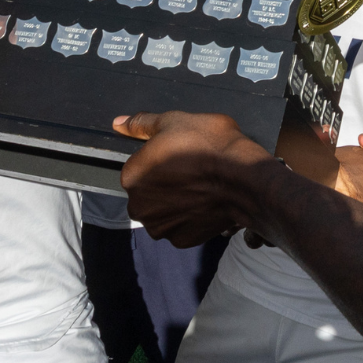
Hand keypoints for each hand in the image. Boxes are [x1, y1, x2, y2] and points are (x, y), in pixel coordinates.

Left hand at [115, 111, 277, 247]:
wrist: (244, 177)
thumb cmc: (209, 145)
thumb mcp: (174, 121)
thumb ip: (141, 124)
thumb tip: (118, 123)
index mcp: (132, 177)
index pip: (139, 167)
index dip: (160, 159)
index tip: (179, 155)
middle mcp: (139, 207)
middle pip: (148, 193)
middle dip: (164, 185)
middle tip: (190, 171)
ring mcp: (161, 227)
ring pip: (163, 213)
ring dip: (175, 204)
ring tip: (199, 188)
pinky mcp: (182, 240)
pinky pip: (181, 227)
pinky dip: (190, 218)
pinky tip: (204, 204)